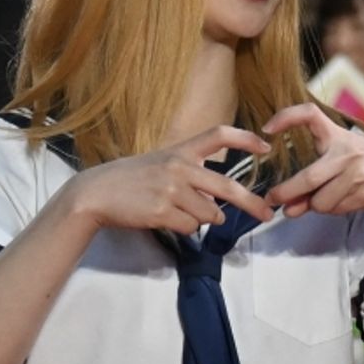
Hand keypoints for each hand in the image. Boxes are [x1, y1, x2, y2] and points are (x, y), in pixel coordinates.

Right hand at [66, 126, 275, 233]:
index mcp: (182, 150)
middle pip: (227, 187)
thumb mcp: (162, 163)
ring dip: (201, 219)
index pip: (219, 135)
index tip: (266, 147)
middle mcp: (180, 166)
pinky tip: (167, 220)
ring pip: (209, 214)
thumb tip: (218, 202)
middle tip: (267, 215)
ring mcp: (171, 189)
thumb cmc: (131, 179)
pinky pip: (191, 227)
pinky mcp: (162, 211)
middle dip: (251, 204)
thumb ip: (191, 173)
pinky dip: (185, 229)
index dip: (245, 139)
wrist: (96, 193)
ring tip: (178, 212)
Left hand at [263, 103, 363, 217]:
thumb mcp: (346, 155)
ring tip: (328, 196)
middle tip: (273, 199)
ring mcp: (357, 175)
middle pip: (307, 178)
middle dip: (286, 193)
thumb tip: (289, 209)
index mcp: (339, 136)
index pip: (309, 114)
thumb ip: (316, 179)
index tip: (267, 129)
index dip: (286, 117)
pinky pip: (336, 210)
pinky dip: (334, 209)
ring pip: (320, 202)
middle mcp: (346, 154)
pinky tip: (346, 199)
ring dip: (317, 205)